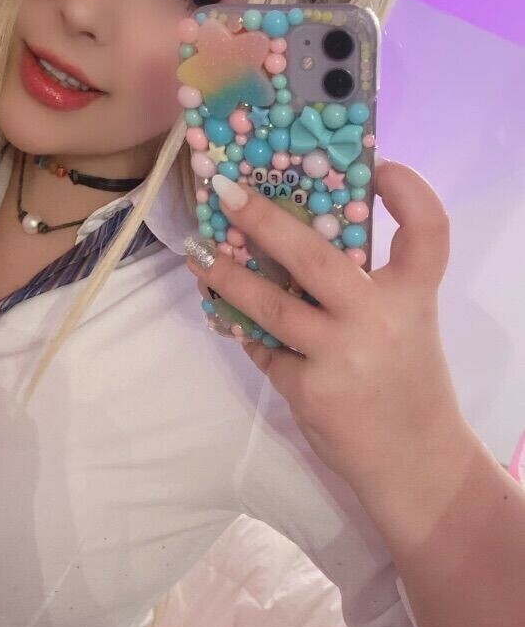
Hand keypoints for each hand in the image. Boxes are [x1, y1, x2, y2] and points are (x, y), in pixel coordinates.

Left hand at [185, 162, 465, 485]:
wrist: (412, 459)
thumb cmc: (404, 383)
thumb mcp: (404, 325)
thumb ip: (366, 289)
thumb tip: (292, 245)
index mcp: (414, 294)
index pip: (428, 230)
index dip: (410, 193)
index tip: (381, 167)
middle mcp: (378, 317)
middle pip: (316, 257)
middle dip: (265, 221)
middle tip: (227, 193)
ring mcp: (340, 353)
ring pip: (269, 305)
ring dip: (227, 276)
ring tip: (197, 255)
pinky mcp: (308, 387)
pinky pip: (265, 348)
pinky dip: (245, 330)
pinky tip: (224, 312)